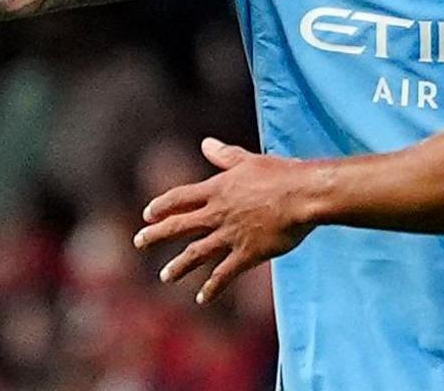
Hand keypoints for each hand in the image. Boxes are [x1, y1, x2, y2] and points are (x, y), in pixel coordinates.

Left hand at [134, 137, 314, 304]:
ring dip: (178, 266)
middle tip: (139, 241)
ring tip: (166, 276)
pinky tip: (203, 298)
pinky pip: (223, 274)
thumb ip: (225, 156)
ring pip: (195, 253)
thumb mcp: (250, 160)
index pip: (180, 198)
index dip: (162, 206)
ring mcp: (230, 235)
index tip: (147, 213)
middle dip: (156, 235)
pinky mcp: (246, 254)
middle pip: (178, 225)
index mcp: (217, 189)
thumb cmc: (281, 174)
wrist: (304, 196)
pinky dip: (212, 287)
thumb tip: (206, 143)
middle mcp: (217, 213)